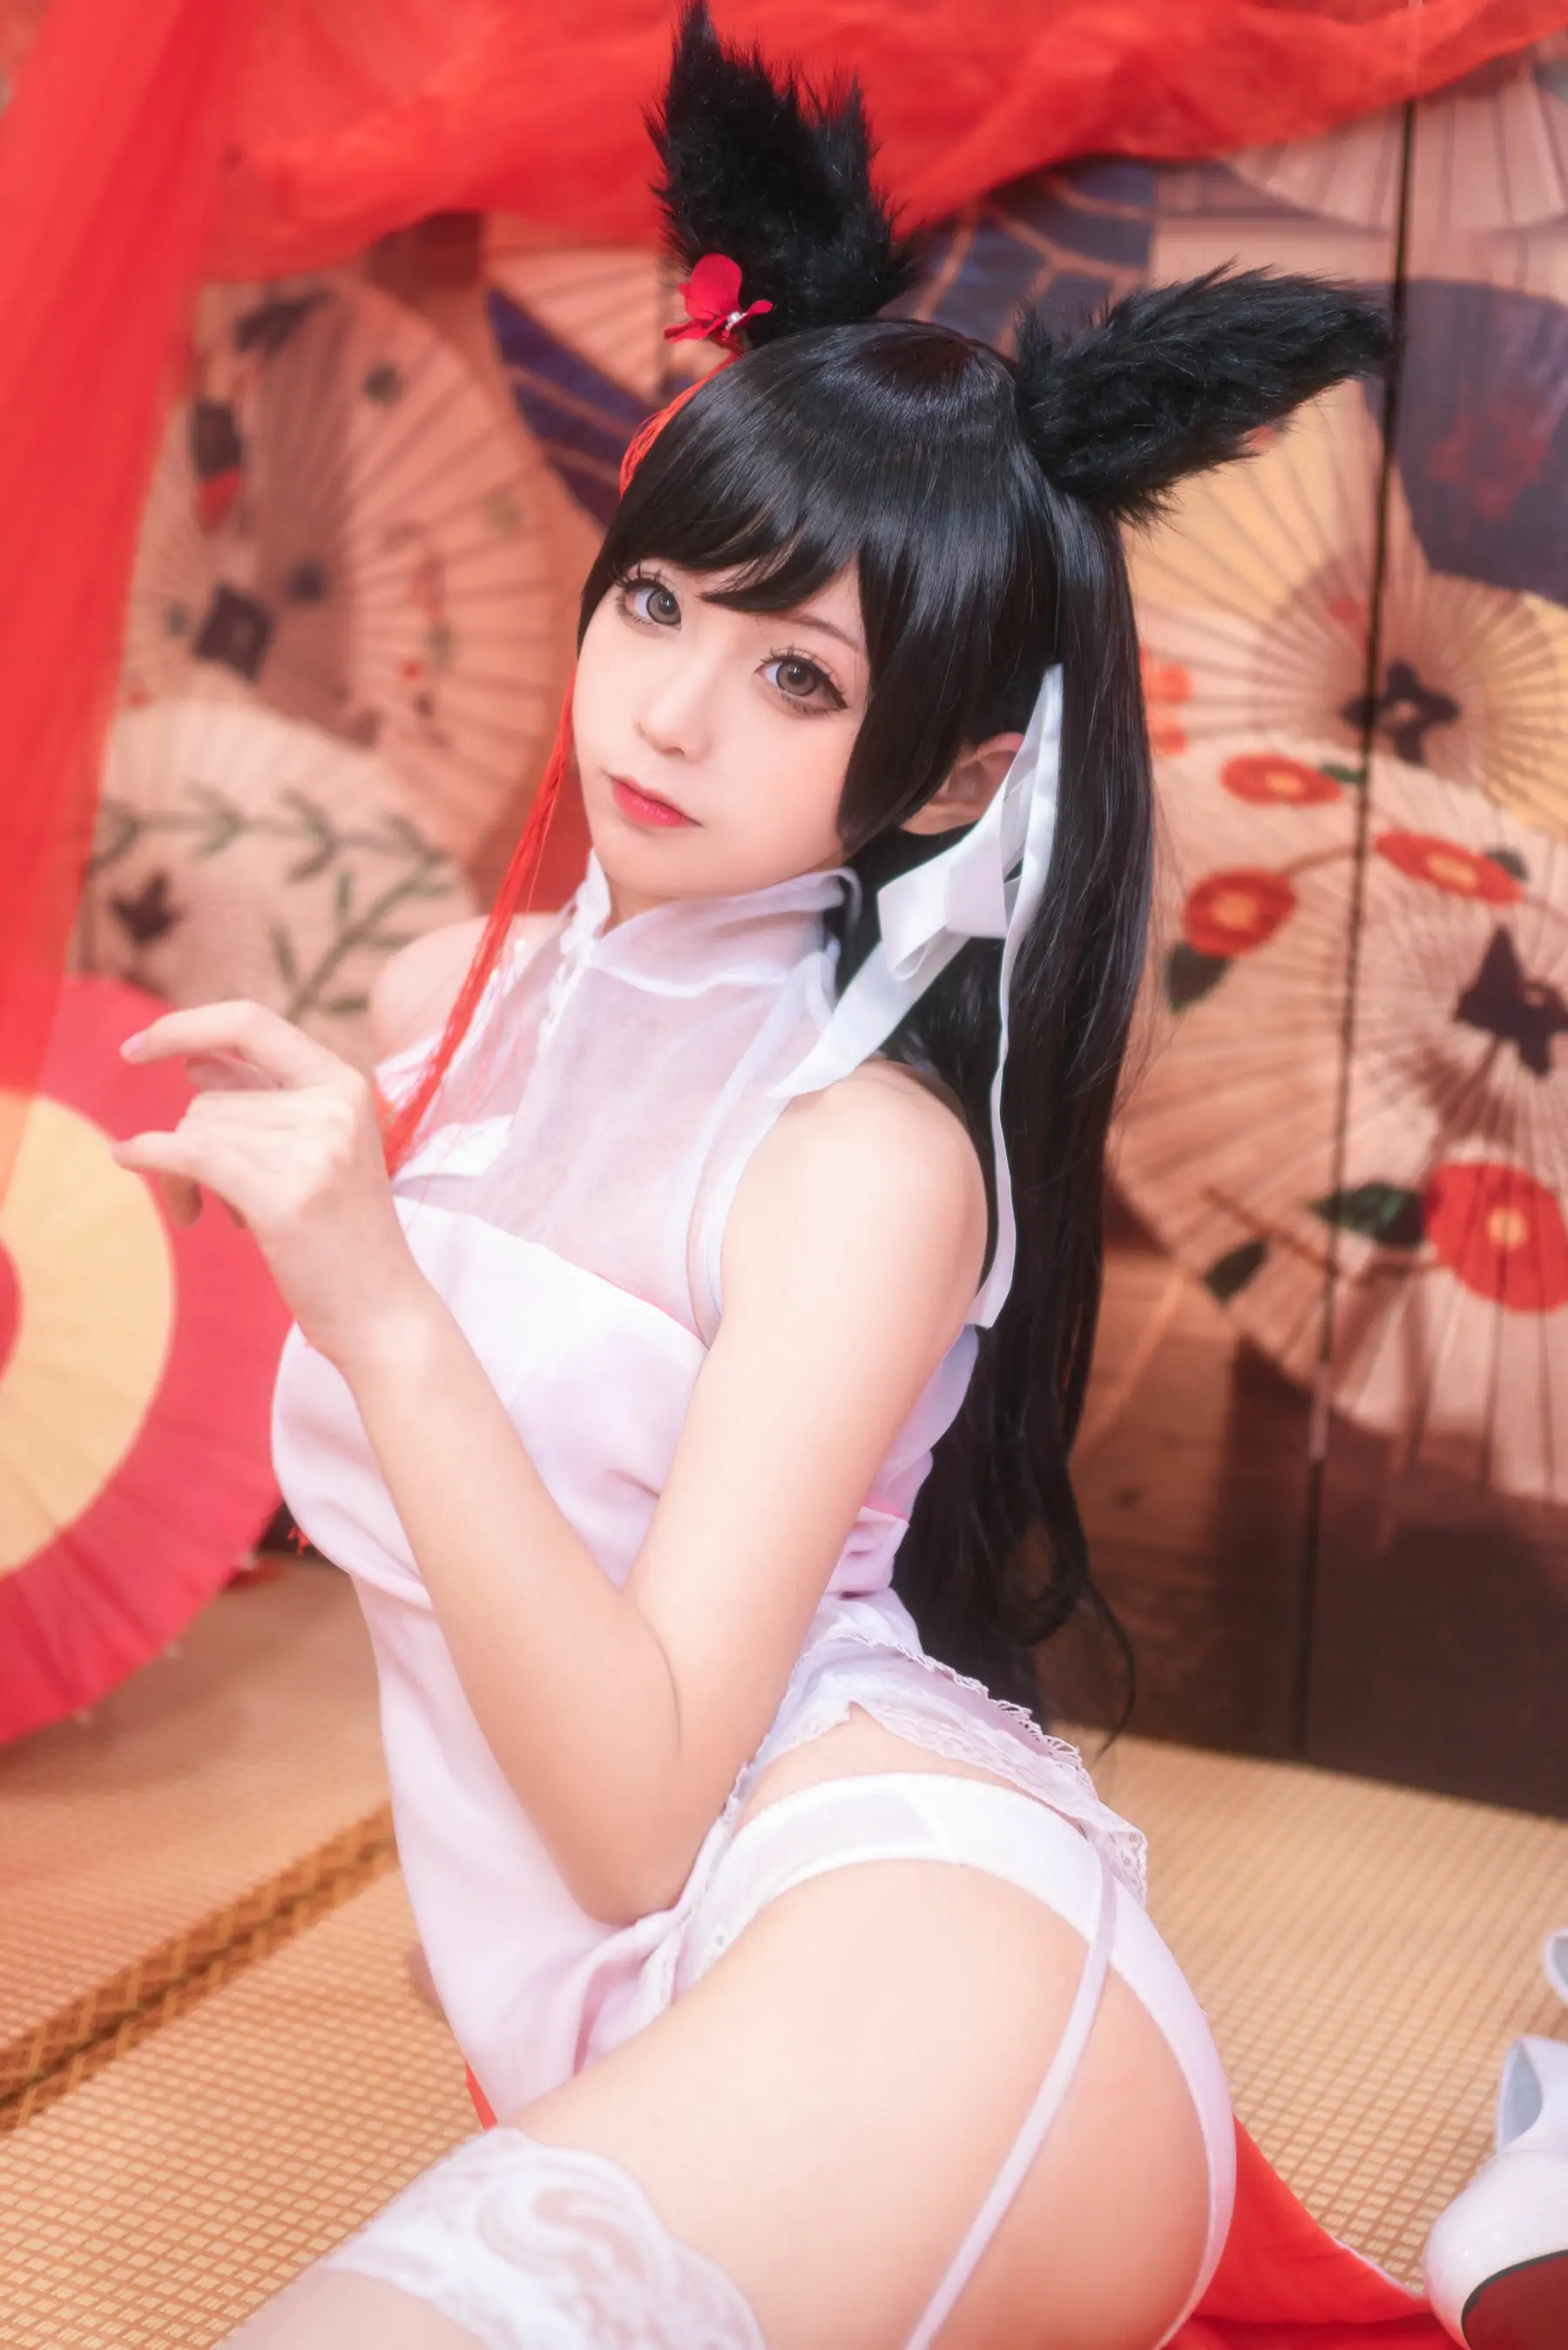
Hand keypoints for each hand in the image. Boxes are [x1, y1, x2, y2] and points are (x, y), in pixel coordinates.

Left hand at [110, 1000, 429, 1370]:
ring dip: (182, 1171)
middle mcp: (333, 1107)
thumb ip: (263, 1099)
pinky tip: (129, 1160)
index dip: (186, 1026)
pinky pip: (187, 1155)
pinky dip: (148, 1157)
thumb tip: (193, 1059)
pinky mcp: (285, 1196)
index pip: (251, 1023)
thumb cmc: (343, 1236)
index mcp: (346, 1085)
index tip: (138, 1047)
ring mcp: (313, 1150)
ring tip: (217, 1213)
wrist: (382, 1312)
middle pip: (212, 1098)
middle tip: (208, 1195)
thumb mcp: (316, 1150)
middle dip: (190, 1141)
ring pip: (197, 1130)